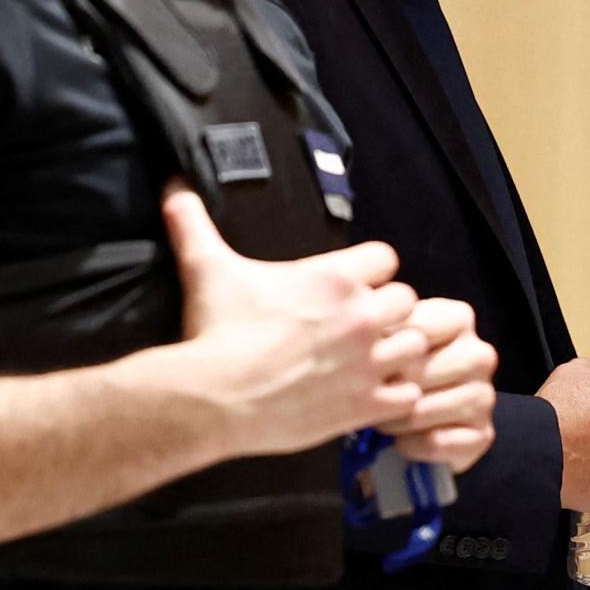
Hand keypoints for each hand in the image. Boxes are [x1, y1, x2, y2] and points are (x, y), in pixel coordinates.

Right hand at [165, 186, 425, 455]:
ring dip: (398, 352)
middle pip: (407, 300)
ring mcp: (369, 362)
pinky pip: (409, 395)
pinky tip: (370, 394)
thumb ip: (194, 223)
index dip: (371, 272)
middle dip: (388, 311)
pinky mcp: (367, 404)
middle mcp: (361, 315)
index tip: (349, 286)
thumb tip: (173, 185)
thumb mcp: (207, 268)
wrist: (214, 399)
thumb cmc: (216, 331)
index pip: (386, 258)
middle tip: (360, 325)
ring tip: (372, 360)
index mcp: (335, 277)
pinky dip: (395, 396)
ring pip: (416, 347)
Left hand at [381, 295, 497, 473]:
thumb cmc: (399, 366)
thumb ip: (378, 329)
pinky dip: (412, 445)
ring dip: (395, 421)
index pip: (412, 332)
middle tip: (369, 399)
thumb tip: (360, 335)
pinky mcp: (483, 434)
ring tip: (385, 420)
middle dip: (384, 391)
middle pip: (414, 375)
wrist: (420, 412)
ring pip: (421, 411)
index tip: (364, 362)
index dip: (381, 351)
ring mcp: (484, 395)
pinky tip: (405, 440)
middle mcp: (479, 354)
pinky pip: (435, 443)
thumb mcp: (388, 336)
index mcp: (458, 319)